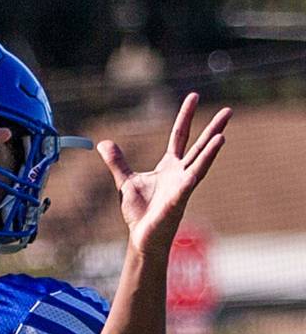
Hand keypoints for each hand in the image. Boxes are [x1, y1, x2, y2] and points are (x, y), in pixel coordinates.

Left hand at [96, 93, 231, 254]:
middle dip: (213, 128)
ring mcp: (183, 186)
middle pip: (199, 145)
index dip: (186, 116)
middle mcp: (180, 173)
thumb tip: (103, 143)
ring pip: (200, 163)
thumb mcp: (125, 181)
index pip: (180, 135)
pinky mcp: (179, 200)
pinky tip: (203, 166)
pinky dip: (198, 170)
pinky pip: (190, 182)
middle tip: (230, 110)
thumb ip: (117, 161)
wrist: (141, 237)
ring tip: (223, 133)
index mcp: (169, 167)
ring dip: (212, 149)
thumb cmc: (139, 213)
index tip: (194, 96)